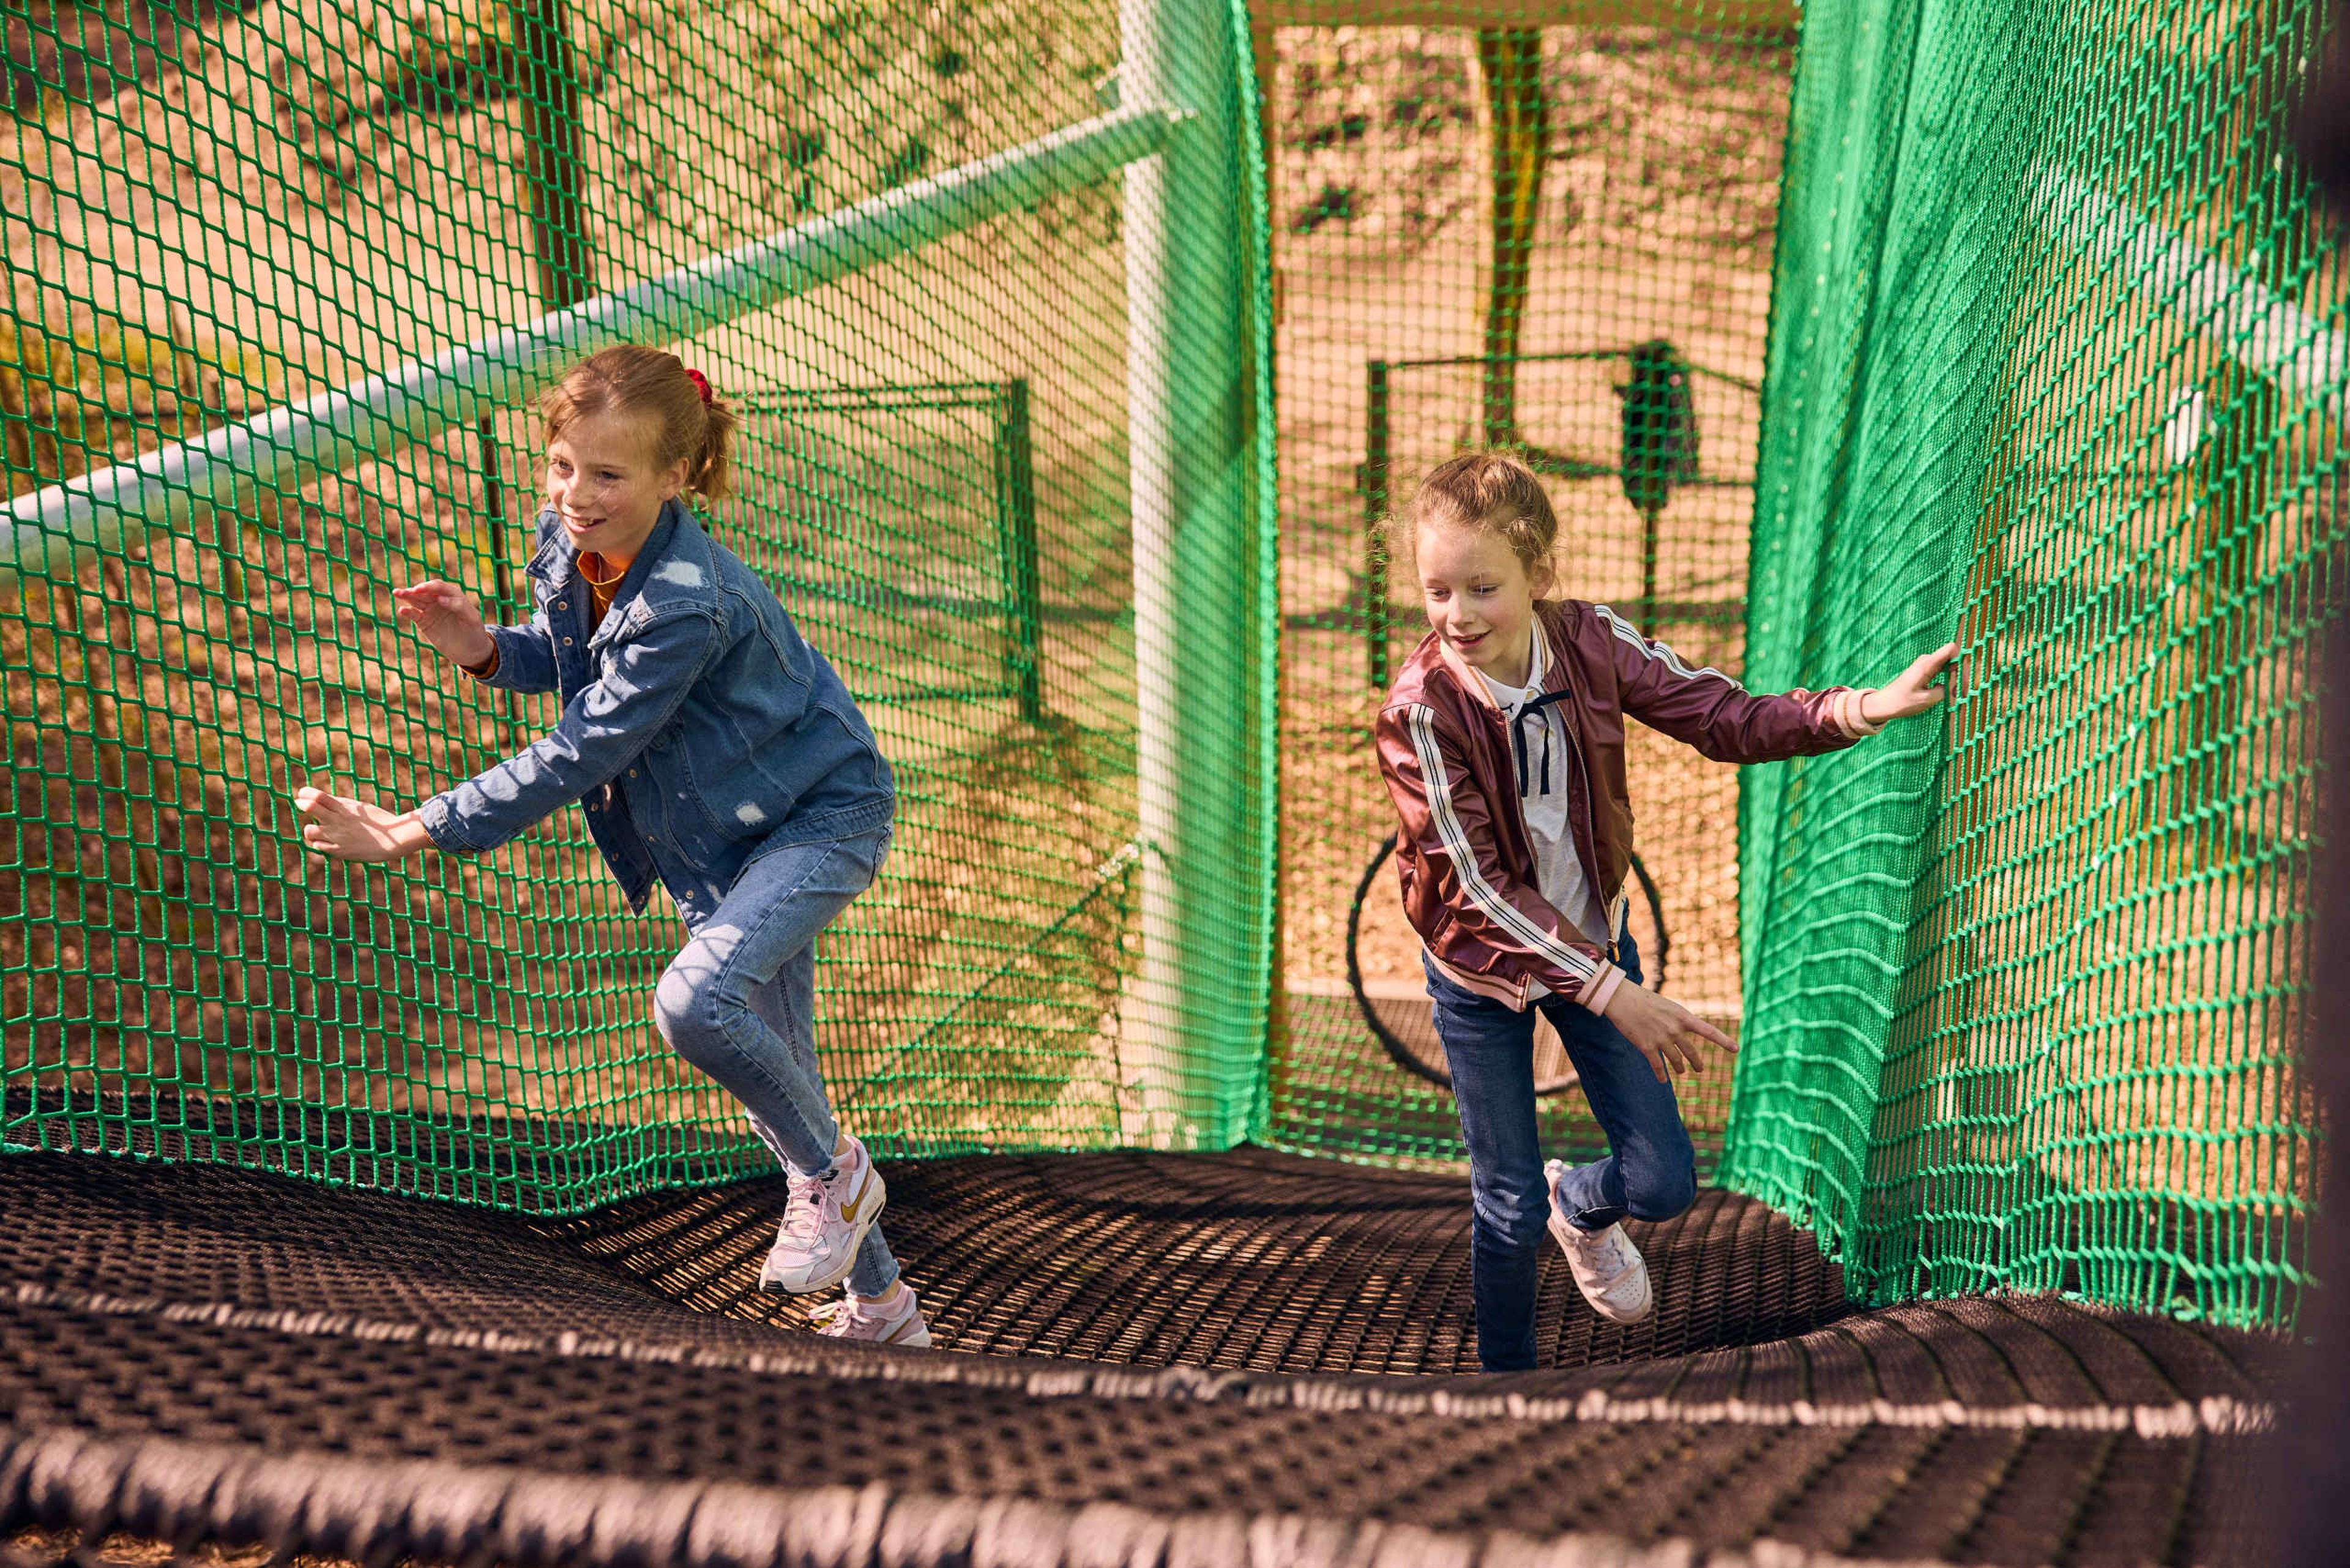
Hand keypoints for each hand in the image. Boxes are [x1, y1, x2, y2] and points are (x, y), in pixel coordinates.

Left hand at [294, 786, 433, 861]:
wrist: (394, 840)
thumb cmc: (380, 822)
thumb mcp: (361, 808)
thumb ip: (342, 806)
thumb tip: (324, 802)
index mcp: (345, 807)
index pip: (318, 796)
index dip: (306, 793)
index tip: (303, 794)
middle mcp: (338, 820)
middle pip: (310, 807)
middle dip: (302, 804)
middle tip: (300, 804)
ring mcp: (337, 836)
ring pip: (309, 830)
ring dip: (311, 829)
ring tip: (317, 830)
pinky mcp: (339, 851)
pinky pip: (319, 846)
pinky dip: (320, 843)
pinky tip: (329, 841)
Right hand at [392, 580, 494, 666]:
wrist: (470, 650)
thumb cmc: (474, 631)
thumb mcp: (472, 618)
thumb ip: (459, 606)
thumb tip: (440, 598)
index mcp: (453, 595)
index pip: (438, 586)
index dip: (430, 587)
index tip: (423, 591)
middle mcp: (439, 600)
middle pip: (424, 592)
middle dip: (414, 590)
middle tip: (405, 591)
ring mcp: (431, 611)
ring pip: (416, 601)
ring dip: (407, 596)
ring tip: (397, 593)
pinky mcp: (424, 622)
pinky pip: (414, 615)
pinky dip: (408, 612)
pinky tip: (402, 610)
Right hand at [1600, 983, 1736, 1084]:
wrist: (1621, 998)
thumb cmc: (1644, 999)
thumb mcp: (1668, 1006)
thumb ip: (1678, 1021)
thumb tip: (1682, 1035)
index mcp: (1683, 1017)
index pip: (1709, 1031)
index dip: (1724, 1041)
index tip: (1736, 1049)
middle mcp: (1675, 1029)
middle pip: (1691, 1052)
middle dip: (1696, 1063)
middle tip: (1699, 1069)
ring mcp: (1661, 1039)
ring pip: (1676, 1061)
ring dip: (1679, 1068)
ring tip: (1681, 1071)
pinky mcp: (1647, 1047)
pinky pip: (1658, 1066)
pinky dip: (1661, 1076)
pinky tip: (1663, 1081)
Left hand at [1860, 641, 1957, 725]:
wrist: (1884, 704)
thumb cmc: (1902, 702)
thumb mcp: (1926, 700)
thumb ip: (1944, 691)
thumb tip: (1955, 685)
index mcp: (1927, 664)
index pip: (1951, 649)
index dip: (1962, 660)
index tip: (1962, 678)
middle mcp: (1928, 660)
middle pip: (1954, 658)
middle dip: (1962, 674)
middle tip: (1962, 694)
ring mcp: (1927, 664)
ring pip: (1951, 665)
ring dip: (1957, 679)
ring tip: (1957, 695)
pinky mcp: (1927, 670)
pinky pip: (1945, 670)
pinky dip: (1950, 680)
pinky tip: (1951, 693)